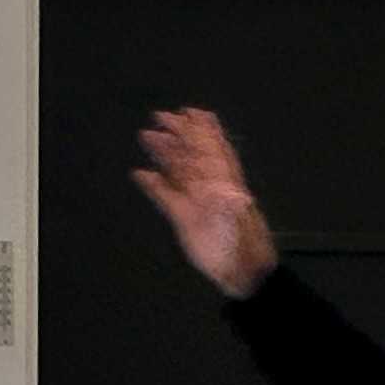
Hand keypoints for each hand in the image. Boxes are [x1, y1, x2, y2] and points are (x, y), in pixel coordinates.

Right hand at [134, 108, 279, 298]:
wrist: (242, 272)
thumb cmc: (238, 243)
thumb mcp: (232, 215)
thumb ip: (224, 192)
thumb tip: (216, 175)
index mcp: (224, 180)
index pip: (210, 148)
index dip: (200, 129)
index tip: (186, 111)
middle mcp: (209, 185)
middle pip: (192, 154)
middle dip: (177, 134)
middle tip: (159, 117)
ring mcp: (196, 201)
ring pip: (179, 171)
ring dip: (164, 153)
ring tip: (147, 136)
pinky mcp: (185, 218)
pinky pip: (166, 195)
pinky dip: (154, 183)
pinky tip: (142, 174)